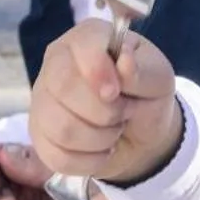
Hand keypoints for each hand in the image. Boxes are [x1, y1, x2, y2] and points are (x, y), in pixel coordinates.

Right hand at [28, 21, 179, 184]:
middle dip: (104, 111)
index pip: (79, 48)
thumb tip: (124, 60)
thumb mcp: (159, 78)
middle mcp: (56, 64)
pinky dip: (90, 160)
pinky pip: (57, 155)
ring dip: (100, 138)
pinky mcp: (40, 135)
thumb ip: (143, 69)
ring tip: (114, 130)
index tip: (116, 92)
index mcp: (86, 39)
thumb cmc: (147, 95)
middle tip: (124, 112)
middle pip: (63, 88)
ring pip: (61, 127)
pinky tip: (101, 149)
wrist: (141, 134)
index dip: (97, 72)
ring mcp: (43, 100)